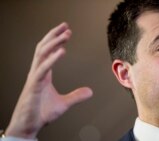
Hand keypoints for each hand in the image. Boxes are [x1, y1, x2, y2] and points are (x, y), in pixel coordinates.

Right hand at [5, 23, 92, 138]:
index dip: (55, 40)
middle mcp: (37, 73)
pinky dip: (52, 59)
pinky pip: (42, 69)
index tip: (65, 32)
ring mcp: (34, 78)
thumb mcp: (63, 104)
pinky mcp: (33, 86)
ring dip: (54, 42)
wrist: (28, 126)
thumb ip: (76, 96)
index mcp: (43, 74)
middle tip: (66, 26)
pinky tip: (61, 51)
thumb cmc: (41, 113)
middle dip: (54, 36)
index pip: (48, 52)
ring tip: (66, 34)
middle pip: (43, 48)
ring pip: (42, 54)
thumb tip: (90, 91)